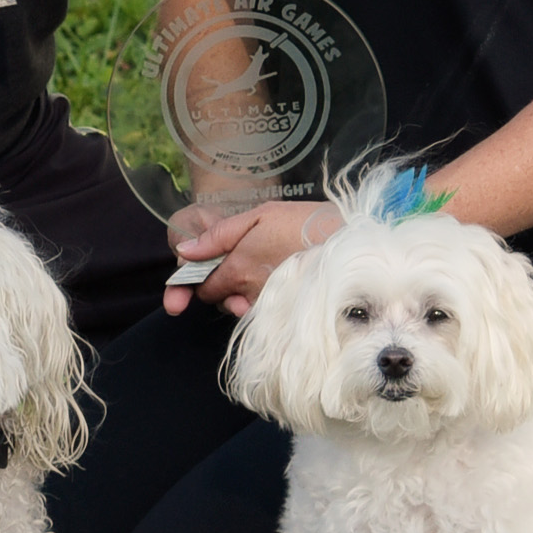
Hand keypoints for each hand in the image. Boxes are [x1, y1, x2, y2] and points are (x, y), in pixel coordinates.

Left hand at [161, 198, 340, 317]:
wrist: (349, 241)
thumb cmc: (303, 222)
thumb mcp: (259, 215)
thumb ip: (217, 236)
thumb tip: (184, 251)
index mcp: (237, 267)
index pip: (204, 288)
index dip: (203, 278)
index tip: (215, 265)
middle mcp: (249, 293)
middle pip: (222, 301)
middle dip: (224, 288)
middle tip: (244, 264)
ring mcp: (269, 307)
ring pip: (242, 309)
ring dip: (243, 297)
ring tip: (263, 272)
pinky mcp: (287, 314)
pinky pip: (263, 317)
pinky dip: (263, 305)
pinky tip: (278, 285)